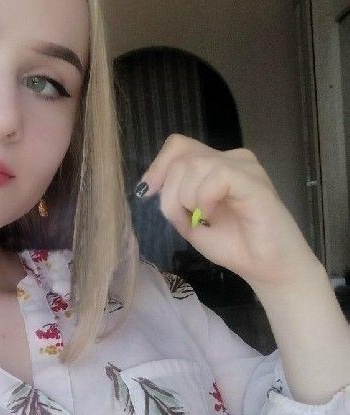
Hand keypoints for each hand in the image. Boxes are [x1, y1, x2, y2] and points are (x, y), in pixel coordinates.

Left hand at [136, 134, 322, 290]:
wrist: (266, 268)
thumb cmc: (233, 246)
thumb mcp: (190, 222)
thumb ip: (173, 201)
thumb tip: (151, 186)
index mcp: (216, 166)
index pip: (178, 146)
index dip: (157, 166)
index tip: (147, 193)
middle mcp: (231, 159)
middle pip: (182, 156)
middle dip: (170, 193)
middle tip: (185, 220)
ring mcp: (244, 167)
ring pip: (195, 164)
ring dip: (186, 199)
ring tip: (202, 220)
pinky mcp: (254, 181)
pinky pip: (216, 175)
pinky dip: (204, 198)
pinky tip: (212, 215)